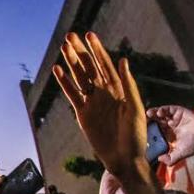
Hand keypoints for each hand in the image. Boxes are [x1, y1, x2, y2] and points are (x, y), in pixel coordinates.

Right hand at [52, 32, 147, 181]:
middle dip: (81, 51)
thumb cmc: (135, 136)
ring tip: (64, 47)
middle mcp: (104, 92)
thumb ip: (128, 86)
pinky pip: (71, 95)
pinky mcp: (82, 114)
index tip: (89, 35)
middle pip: (89, 67)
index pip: (105, 65)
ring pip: (79, 78)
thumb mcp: (135, 110)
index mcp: (118, 89)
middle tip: (70, 36)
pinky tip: (58, 70)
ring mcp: (92, 102)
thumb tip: (123, 60)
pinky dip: (64, 83)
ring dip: (72, 63)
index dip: (97, 50)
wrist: (123, 158)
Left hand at [146, 105, 193, 164]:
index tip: (142, 128)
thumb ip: (170, 159)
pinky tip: (159, 112)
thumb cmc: (192, 147)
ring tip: (150, 113)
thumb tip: (159, 159)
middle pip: (157, 119)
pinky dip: (164, 109)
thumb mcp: (178, 155)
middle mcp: (170, 125)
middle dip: (150, 118)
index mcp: (167, 133)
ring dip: (155, 112)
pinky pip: (171, 109)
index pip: (155, 129)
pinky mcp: (181, 112)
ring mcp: (176, 118)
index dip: (149, 127)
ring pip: (163, 113)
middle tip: (143, 118)